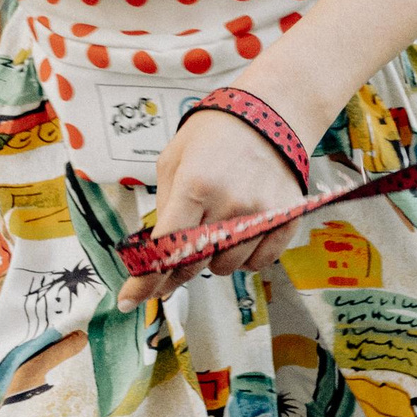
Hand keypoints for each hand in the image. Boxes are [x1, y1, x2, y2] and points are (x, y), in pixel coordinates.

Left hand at [116, 110, 308, 308]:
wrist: (268, 116)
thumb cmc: (213, 136)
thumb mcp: (173, 162)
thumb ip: (164, 207)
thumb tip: (156, 252)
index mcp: (195, 186)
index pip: (165, 247)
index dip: (144, 278)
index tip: (129, 300)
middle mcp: (230, 204)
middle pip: (194, 264)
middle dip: (176, 271)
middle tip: (169, 269)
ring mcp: (262, 215)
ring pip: (227, 267)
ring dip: (214, 260)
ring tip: (215, 232)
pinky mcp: (286, 220)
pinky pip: (259, 262)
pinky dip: (245, 257)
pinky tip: (240, 236)